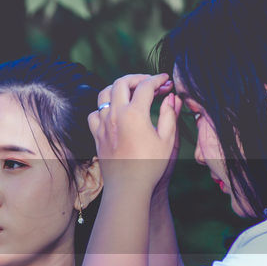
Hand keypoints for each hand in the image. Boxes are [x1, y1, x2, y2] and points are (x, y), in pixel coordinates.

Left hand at [88, 73, 180, 193]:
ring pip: (104, 93)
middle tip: (150, 83)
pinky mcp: (96, 134)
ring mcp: (103, 124)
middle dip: (137, 78)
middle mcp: (115, 115)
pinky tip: (114, 112)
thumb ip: (170, 115)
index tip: (166, 80)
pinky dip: (104, 107)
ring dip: (118, 88)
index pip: (146, 86)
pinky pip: (95, 113)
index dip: (158, 79)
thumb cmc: (151, 166)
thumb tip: (171, 97)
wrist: (128, 187)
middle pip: (122, 82)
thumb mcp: (167, 140)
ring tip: (131, 92)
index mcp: (134, 114)